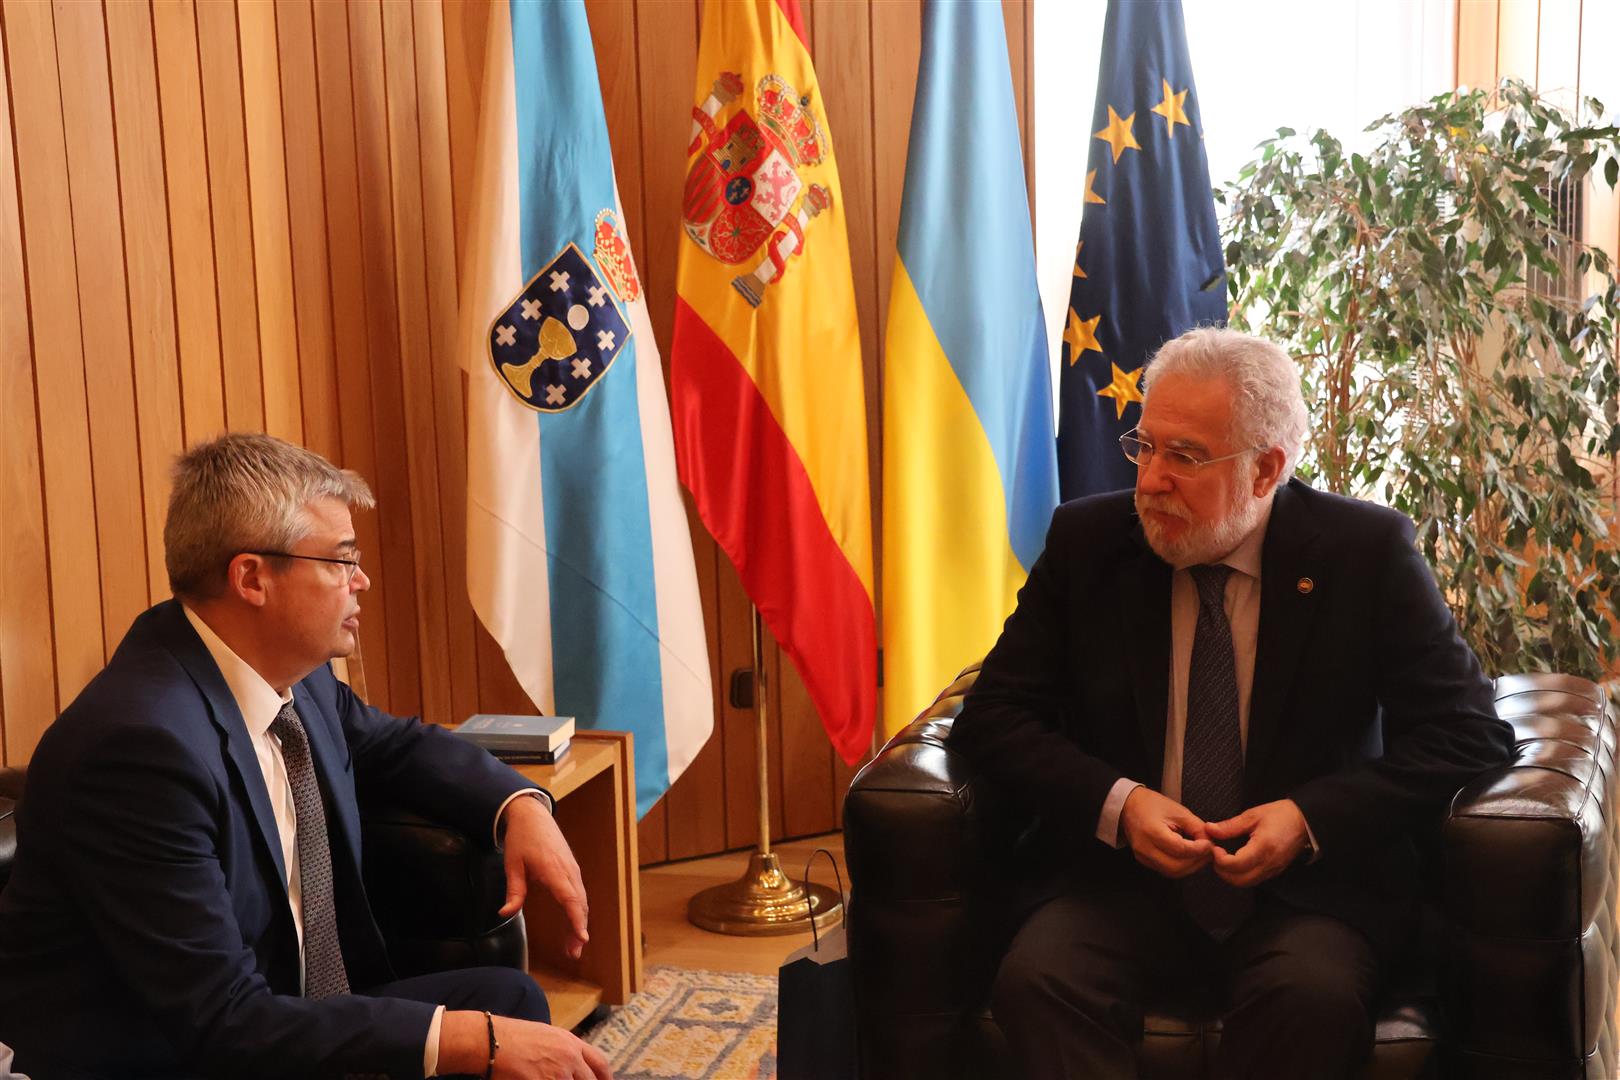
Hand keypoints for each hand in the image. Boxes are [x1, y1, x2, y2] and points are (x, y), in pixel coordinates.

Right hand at [492, 1016, 613, 1079]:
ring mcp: (557, 1073)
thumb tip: (573, 1066)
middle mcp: (569, 1058)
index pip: (600, 1063)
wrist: (491, 1040)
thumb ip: (564, 1050)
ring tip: (547, 1078)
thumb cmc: (513, 1036)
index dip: (605, 1078)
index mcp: (571, 1043)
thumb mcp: (546, 1035)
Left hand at [498, 794, 588, 958]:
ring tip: (573, 944)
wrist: (533, 815)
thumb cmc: (522, 838)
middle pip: (580, 904)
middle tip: (573, 953)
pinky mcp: (571, 869)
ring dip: (580, 921)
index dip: (577, 920)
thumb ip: (513, 891)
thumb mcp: (512, 865)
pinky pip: (579, 892)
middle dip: (579, 929)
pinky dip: (579, 910)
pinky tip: (574, 923)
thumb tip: (505, 913)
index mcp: (554, 870)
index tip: (582, 938)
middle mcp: (568, 871)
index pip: (571, 899)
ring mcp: (572, 869)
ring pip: (582, 900)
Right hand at [1120, 786, 1212, 878]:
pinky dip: (1181, 866)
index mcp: (1152, 831)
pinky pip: (1166, 870)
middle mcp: (1145, 848)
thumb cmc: (1152, 805)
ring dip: (1190, 867)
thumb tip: (1210, 842)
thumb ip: (1197, 827)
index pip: (1180, 849)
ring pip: (1172, 872)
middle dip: (1197, 862)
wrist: (1128, 806)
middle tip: (1208, 852)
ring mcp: (1143, 857)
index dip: (1199, 849)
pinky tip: (1188, 857)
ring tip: (1201, 855)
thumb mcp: (1178, 811)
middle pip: (1176, 867)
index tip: (1209, 844)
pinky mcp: (1145, 861)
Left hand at [1207, 799, 1308, 887]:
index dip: (1219, 860)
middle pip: (1239, 880)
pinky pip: (1255, 880)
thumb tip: (1209, 829)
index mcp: (1263, 847)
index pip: (1236, 865)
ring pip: (1246, 883)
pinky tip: (1236, 862)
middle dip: (1222, 871)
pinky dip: (1241, 875)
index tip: (1214, 848)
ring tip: (1224, 859)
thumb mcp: (1253, 816)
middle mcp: (1269, 863)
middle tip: (1215, 856)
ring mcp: (1273, 870)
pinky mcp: (1275, 871)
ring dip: (1231, 875)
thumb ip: (1230, 826)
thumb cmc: (1281, 815)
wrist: (1306, 821)